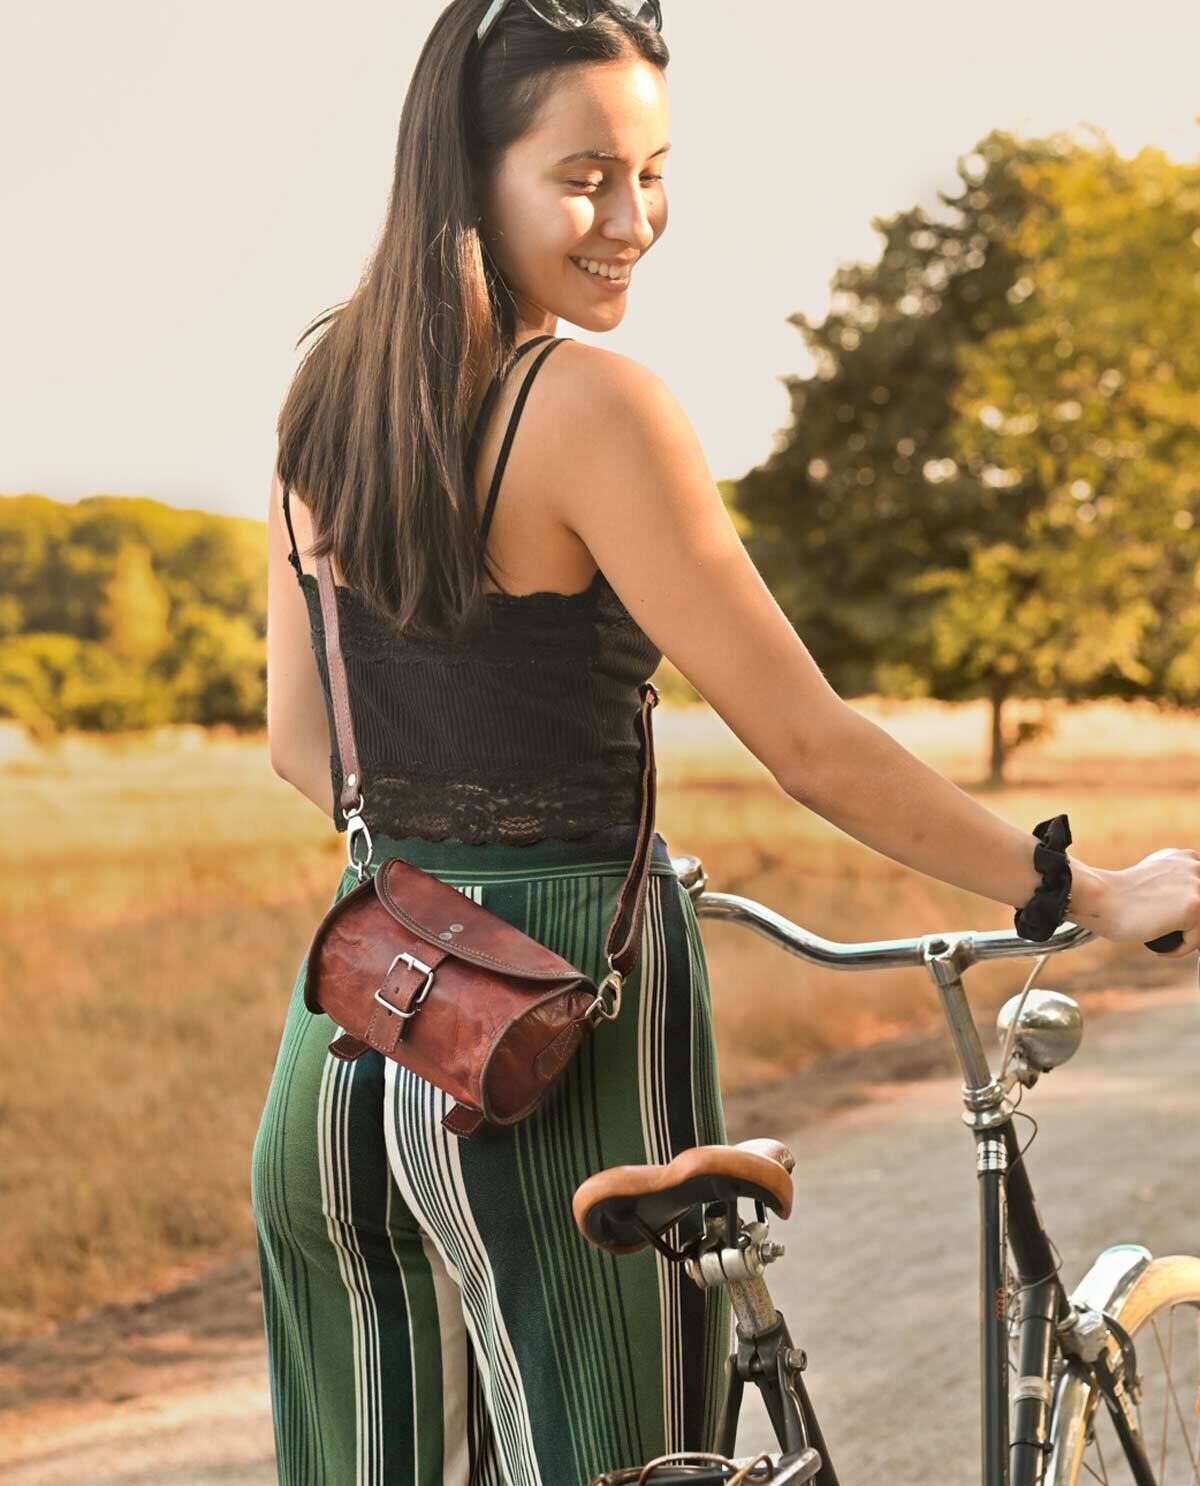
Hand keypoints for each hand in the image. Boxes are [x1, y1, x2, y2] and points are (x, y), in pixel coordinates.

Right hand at [1082, 849, 1199, 955]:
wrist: (1099, 898)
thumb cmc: (1117, 898)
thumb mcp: (1153, 882)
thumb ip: (1172, 888)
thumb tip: (1179, 912)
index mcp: (1186, 858)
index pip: (1198, 893)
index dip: (1185, 912)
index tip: (1167, 921)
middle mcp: (1196, 867)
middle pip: (1199, 911)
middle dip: (1188, 927)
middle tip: (1166, 934)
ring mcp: (1197, 886)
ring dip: (1185, 939)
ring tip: (1161, 941)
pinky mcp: (1195, 907)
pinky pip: (1196, 941)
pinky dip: (1179, 950)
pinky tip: (1158, 948)